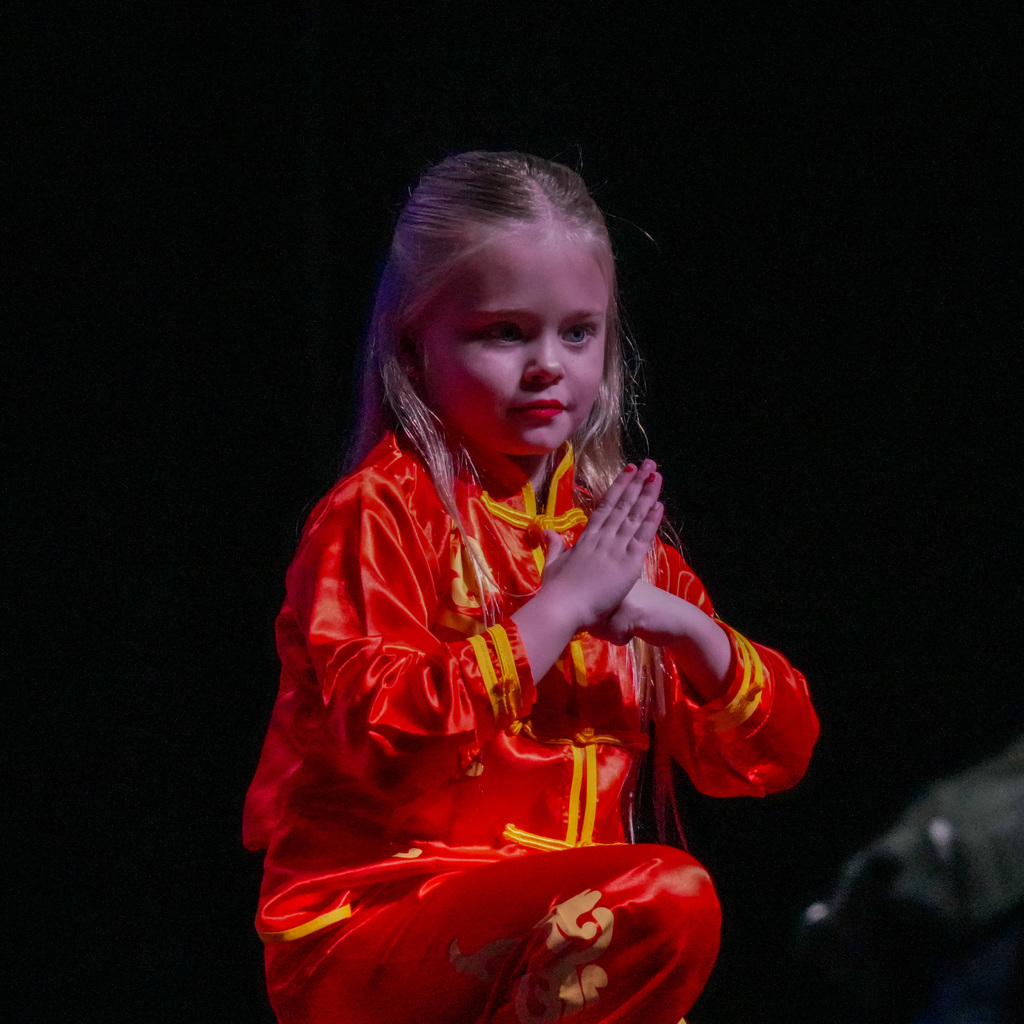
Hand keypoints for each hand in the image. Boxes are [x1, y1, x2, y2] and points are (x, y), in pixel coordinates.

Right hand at [539, 460, 663, 634]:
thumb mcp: (552, 564)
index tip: (629, 471)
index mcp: (586, 538)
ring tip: (658, 476)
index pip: (605, 506)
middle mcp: (602, 538)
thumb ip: (554, 546)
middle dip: (637, 484)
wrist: (562, 607)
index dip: (618, 487)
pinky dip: (651, 521)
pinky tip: (659, 505)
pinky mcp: (627, 564)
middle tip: (650, 465)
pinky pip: (642, 539)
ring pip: (634, 517)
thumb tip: (546, 531)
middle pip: (623, 505)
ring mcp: (615, 549)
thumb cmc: (555, 591)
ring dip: (647, 495)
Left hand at [591, 579, 733, 702]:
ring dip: (610, 632)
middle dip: (600, 625)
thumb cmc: (642, 611)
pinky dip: (621, 638)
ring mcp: (623, 593)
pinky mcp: (632, 610)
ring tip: (628, 623)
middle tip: (621, 619)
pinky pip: (612, 634)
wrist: (676, 620)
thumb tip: (577, 614)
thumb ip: (597, 601)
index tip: (608, 613)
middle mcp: (613, 579)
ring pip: (598, 625)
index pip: (584, 600)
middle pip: (588, 613)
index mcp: (608, 574)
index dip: (593, 613)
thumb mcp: (618, 598)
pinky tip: (636, 629)